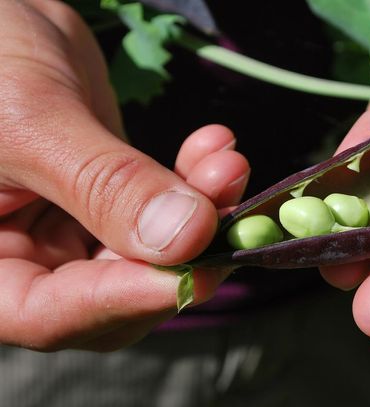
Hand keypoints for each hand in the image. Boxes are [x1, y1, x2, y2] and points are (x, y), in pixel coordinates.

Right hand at [0, 1, 248, 350]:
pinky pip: (161, 205)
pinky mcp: (111, 197)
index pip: (50, 313)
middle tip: (229, 216)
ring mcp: (72, 229)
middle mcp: (28, 257)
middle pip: (116, 288)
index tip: (195, 273)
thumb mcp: (31, 121)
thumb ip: (105, 184)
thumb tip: (186, 237)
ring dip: (202, 210)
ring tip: (227, 164)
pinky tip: (214, 147)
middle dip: (183, 253)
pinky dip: (193, 180)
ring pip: (152, 248)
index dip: (126, 300)